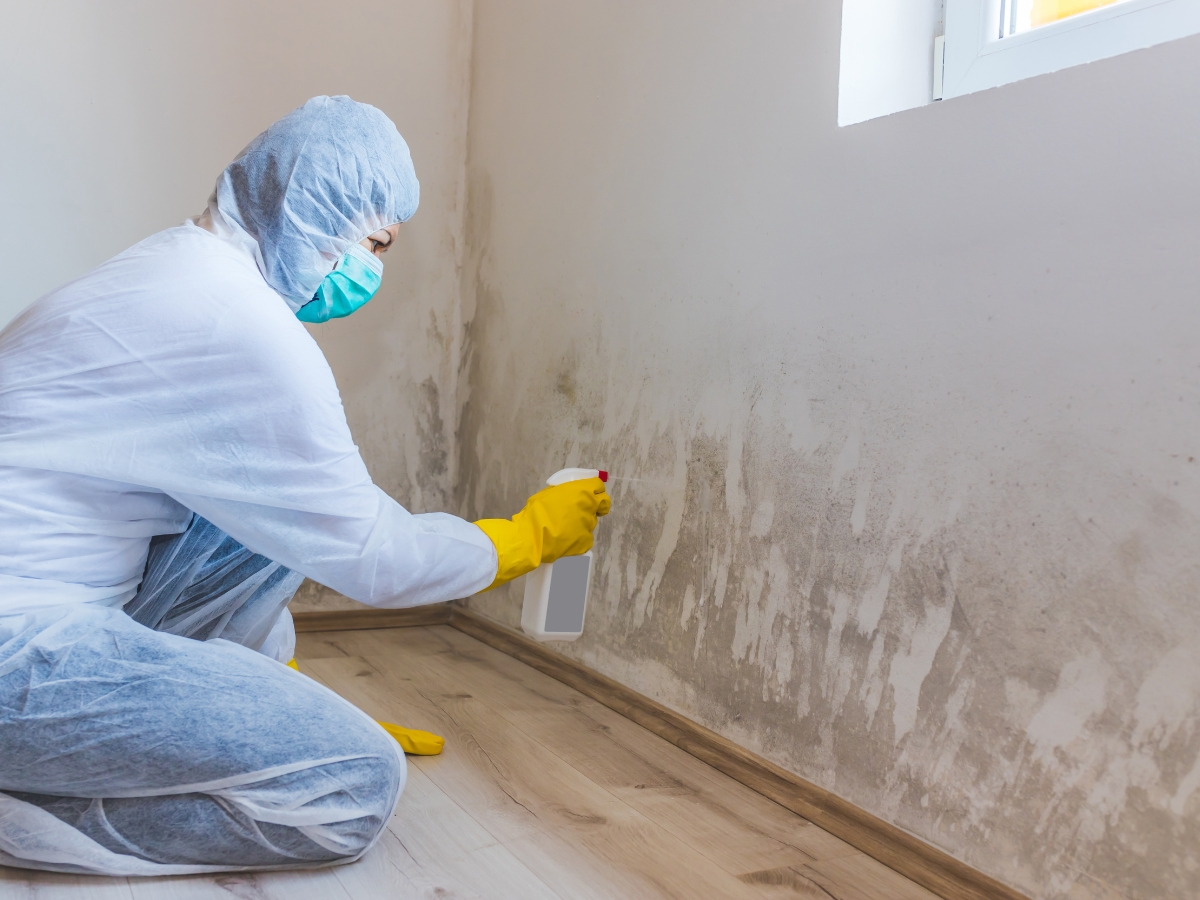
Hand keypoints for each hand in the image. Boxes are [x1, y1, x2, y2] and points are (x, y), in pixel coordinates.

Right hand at [474, 477, 610, 590]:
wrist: (531, 537)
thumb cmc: (537, 511)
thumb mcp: (550, 493)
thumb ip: (566, 493)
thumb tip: (571, 494)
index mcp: (581, 491)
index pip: (598, 485)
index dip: (595, 488)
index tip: (591, 492)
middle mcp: (589, 506)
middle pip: (602, 503)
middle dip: (597, 505)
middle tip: (586, 509)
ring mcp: (589, 525)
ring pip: (591, 521)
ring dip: (582, 522)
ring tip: (565, 527)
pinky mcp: (586, 542)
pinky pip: (586, 537)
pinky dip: (578, 538)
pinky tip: (566, 539)